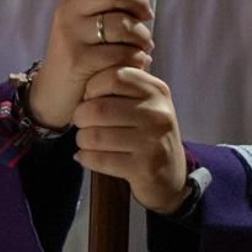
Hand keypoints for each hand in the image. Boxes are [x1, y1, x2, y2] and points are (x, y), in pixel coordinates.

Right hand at [27, 0, 154, 129]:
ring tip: (144, 47)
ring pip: (122, 24)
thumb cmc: (81, 53)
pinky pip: (121, 53)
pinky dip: (137, 59)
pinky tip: (137, 63)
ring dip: (142, 37)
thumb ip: (107, 6)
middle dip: (139, 1)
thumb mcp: (86, 23)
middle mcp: (68, 10)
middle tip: (148, 16)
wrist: (54, 93)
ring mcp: (71, 35)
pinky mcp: (79, 60)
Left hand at [74, 65, 188, 213]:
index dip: (92, 87)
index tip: (89, 99)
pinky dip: (85, 158)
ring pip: (95, 135)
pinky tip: (86, 156)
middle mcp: (158, 112)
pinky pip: (99, 159)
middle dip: (80, 117)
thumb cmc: (148, 133)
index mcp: (156, 90)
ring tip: (84, 140)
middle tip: (80, 122)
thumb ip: (122, 87)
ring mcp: (152, 141)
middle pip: (98, 108)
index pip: (113, 76)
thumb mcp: (145, 103)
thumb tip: (85, 77)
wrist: (170, 175)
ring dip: (82, 139)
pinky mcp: (143, 167)